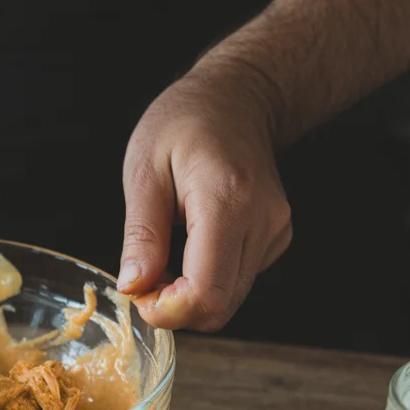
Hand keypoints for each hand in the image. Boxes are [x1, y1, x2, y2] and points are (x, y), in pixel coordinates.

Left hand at [118, 63, 292, 331]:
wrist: (235, 99)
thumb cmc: (184, 123)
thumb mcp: (144, 171)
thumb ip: (141, 234)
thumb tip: (133, 286)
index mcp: (227, 201)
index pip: (206, 291)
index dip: (168, 311)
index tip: (139, 295)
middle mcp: (262, 220)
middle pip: (221, 306)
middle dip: (175, 309)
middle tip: (143, 280)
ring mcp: (275, 230)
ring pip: (230, 299)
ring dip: (189, 296)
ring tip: (163, 259)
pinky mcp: (276, 237)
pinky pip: (238, 281)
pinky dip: (207, 280)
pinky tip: (188, 249)